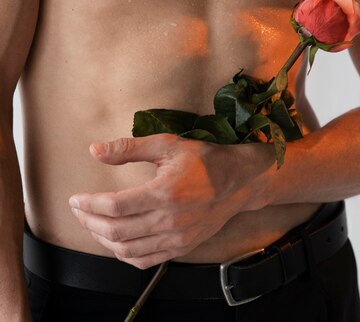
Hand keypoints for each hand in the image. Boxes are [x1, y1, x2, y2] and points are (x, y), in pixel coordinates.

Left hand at [69, 134, 273, 268]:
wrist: (238, 182)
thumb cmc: (203, 159)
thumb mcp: (167, 145)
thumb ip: (129, 148)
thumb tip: (95, 150)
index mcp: (164, 192)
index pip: (115, 206)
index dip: (89, 205)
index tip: (75, 199)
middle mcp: (169, 220)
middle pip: (117, 231)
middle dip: (89, 222)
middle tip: (79, 210)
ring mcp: (176, 238)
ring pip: (127, 250)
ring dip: (103, 240)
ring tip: (92, 224)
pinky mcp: (181, 248)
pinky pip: (144, 261)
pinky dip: (124, 254)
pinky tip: (116, 241)